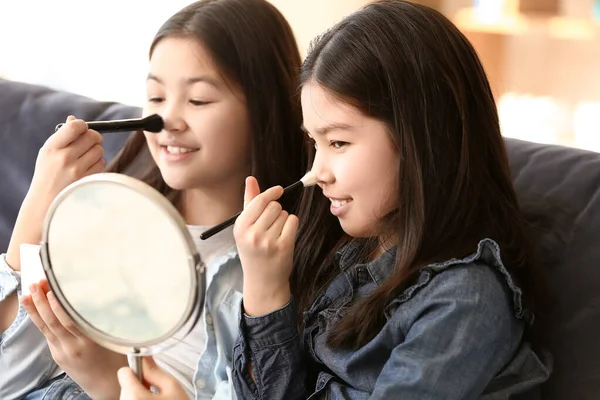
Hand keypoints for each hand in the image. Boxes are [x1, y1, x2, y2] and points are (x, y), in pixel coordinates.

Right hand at [5, 116, 103, 270]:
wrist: (45, 202)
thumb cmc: (48, 174)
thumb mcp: (48, 153)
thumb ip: (63, 135)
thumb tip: (75, 119)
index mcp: (52, 147)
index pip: (75, 127)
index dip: (84, 126)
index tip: (84, 129)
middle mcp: (64, 157)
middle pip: (92, 137)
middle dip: (94, 138)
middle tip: (90, 142)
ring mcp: (77, 171)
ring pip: (99, 150)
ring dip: (96, 152)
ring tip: (85, 158)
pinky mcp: (87, 180)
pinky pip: (102, 164)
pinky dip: (98, 164)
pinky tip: (87, 169)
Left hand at [21, 280, 126, 399]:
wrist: (104, 385)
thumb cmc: (114, 360)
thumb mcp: (113, 339)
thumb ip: (102, 322)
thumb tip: (97, 300)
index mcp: (89, 342)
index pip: (69, 321)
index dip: (58, 306)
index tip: (52, 290)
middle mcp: (72, 347)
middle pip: (52, 322)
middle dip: (41, 302)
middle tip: (35, 284)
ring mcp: (62, 352)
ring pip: (45, 328)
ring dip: (35, 309)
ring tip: (28, 293)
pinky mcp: (58, 355)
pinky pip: (47, 334)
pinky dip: (39, 320)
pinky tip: (34, 310)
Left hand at [118, 357, 187, 399]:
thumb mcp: (173, 388)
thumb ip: (156, 372)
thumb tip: (144, 357)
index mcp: (134, 397)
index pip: (123, 372)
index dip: (137, 371)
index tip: (149, 377)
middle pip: (125, 386)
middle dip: (139, 386)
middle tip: (156, 394)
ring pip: (126, 397)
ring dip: (138, 397)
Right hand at [233, 176, 296, 315]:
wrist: (263, 281)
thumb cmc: (253, 251)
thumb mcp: (245, 229)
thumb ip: (249, 202)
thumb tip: (250, 179)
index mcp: (240, 227)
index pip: (259, 201)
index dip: (271, 193)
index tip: (279, 190)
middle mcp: (252, 234)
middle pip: (274, 206)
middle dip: (276, 211)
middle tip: (271, 225)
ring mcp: (268, 242)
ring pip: (284, 214)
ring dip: (283, 220)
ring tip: (275, 234)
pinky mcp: (284, 247)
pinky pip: (293, 222)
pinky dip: (292, 226)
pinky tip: (285, 237)